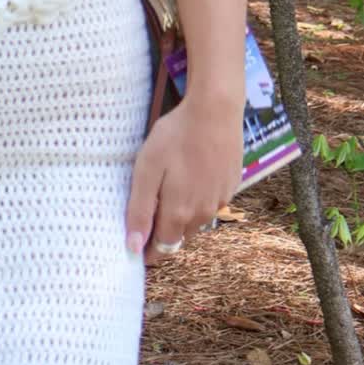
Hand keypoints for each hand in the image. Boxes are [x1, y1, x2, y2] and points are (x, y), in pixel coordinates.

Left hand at [125, 94, 243, 267]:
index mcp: (179, 213)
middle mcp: (203, 214)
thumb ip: (140, 210)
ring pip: (196, 221)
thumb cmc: (175, 137)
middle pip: (179, 237)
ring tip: (168, 196)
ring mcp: (220, 201)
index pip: (162, 248)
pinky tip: (190, 179)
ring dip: (182, 217)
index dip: (149, 252)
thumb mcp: (147, 170)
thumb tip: (133, 247)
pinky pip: (210, 204)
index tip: (137, 250)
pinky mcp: (231, 186)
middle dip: (163, 234)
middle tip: (148, 218)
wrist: (216, 112)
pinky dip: (198, 200)